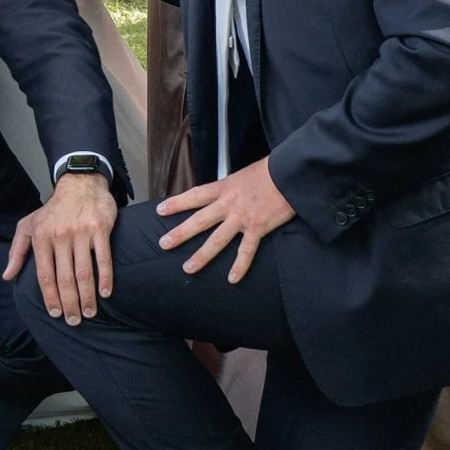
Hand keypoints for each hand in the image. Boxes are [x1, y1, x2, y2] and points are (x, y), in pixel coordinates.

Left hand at [4, 171, 117, 324]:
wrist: (80, 183)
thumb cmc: (53, 209)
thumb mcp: (29, 225)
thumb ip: (17, 251)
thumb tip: (7, 276)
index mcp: (41, 238)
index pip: (44, 275)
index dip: (50, 297)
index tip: (55, 314)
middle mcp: (60, 236)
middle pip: (64, 278)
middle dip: (69, 303)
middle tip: (74, 321)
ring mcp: (81, 233)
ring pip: (84, 272)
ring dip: (87, 296)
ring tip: (89, 312)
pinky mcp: (100, 229)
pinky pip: (103, 258)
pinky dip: (105, 278)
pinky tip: (105, 293)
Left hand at [154, 159, 295, 283]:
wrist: (289, 172)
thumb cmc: (270, 171)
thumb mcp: (244, 175)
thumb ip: (233, 187)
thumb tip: (227, 194)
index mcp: (224, 187)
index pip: (195, 195)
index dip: (177, 203)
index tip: (160, 210)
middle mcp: (229, 203)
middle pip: (199, 220)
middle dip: (180, 233)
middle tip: (163, 244)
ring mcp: (242, 217)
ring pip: (217, 239)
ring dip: (201, 255)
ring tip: (188, 268)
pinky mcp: (258, 227)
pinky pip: (246, 250)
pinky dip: (239, 266)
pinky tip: (232, 279)